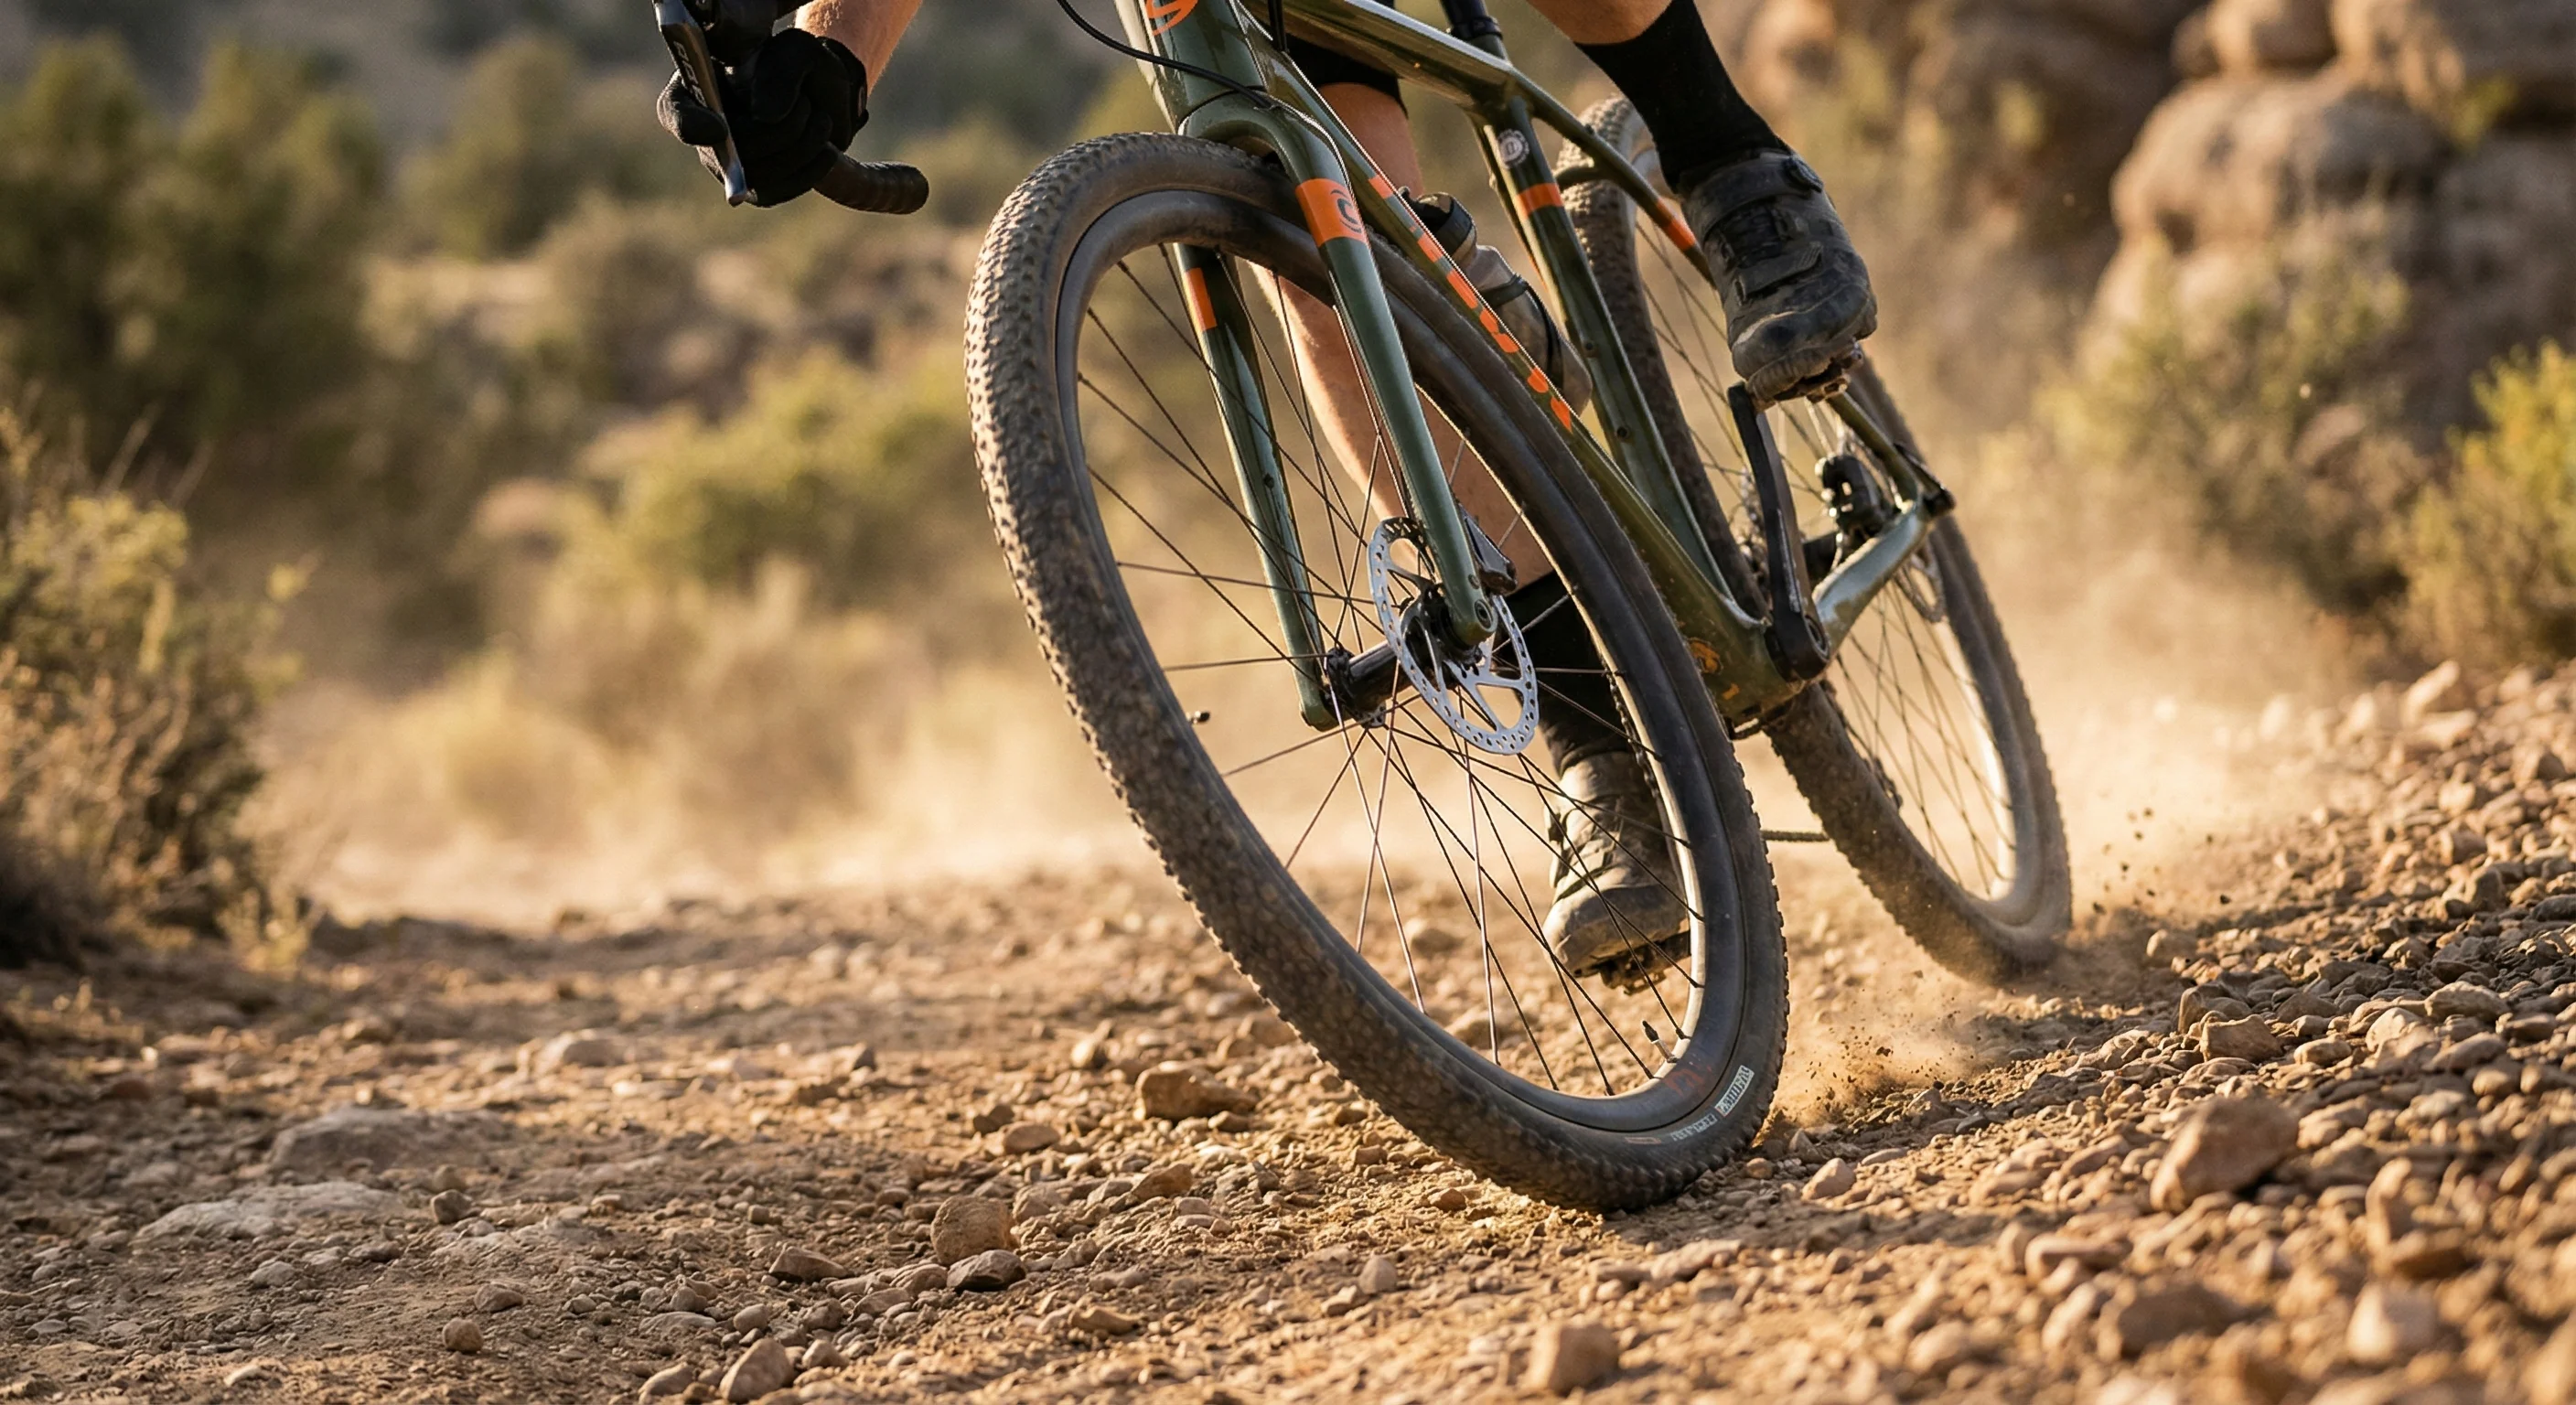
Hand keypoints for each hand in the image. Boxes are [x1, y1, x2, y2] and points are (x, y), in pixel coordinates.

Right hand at [658, 29, 867, 207]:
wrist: (822, 90)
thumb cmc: (797, 64)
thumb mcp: (794, 53)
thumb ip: (778, 75)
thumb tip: (765, 118)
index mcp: (697, 86)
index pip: (673, 112)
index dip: (690, 125)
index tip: (720, 127)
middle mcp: (704, 131)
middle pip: (728, 151)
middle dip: (779, 132)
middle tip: (807, 105)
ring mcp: (728, 165)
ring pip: (755, 176)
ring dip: (800, 149)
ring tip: (821, 120)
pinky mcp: (757, 188)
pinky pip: (775, 193)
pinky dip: (807, 173)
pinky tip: (826, 151)